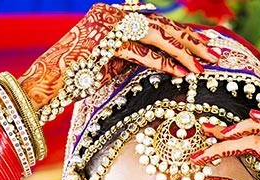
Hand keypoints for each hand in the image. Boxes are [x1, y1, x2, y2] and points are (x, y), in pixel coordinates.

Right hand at [18, 3, 217, 112]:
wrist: (44, 86)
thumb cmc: (75, 79)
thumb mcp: (111, 63)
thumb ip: (134, 55)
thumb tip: (166, 62)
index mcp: (114, 14)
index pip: (157, 22)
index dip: (183, 35)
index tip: (206, 47)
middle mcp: (111, 13)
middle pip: (161, 25)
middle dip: (191, 40)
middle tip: (215, 53)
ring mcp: (107, 25)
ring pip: (155, 36)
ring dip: (182, 52)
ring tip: (203, 65)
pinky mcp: (104, 42)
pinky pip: (141, 52)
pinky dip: (163, 63)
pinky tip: (181, 73)